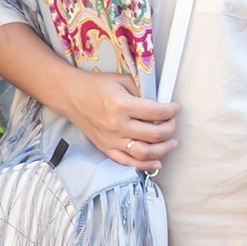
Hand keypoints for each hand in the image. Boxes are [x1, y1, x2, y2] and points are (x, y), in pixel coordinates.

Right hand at [51, 67, 177, 171]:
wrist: (71, 96)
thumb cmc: (96, 86)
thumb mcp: (122, 80)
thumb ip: (142, 92)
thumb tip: (160, 106)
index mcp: (122, 105)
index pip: (157, 112)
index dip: (171, 111)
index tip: (175, 108)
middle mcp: (117, 125)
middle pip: (155, 134)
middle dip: (170, 128)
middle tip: (172, 123)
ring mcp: (111, 140)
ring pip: (145, 153)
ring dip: (163, 150)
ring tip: (171, 143)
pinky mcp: (106, 148)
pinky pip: (127, 162)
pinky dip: (144, 165)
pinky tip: (156, 161)